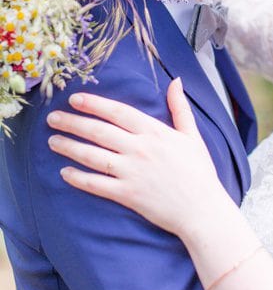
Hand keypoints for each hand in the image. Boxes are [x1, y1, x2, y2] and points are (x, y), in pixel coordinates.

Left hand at [47, 78, 231, 238]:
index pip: (119, 112)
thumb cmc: (199, 171)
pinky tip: (65, 172)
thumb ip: (180, 108)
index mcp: (156, 132)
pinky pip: (96, 184)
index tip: (75, 98)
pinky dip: (78, 178)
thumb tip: (175, 81)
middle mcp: (141, 149)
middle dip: (73, 122)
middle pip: (99, 131)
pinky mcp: (127, 194)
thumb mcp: (193, 135)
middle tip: (53, 118)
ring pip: (93, 155)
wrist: (202, 208)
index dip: (95, 104)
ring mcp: (132, 172)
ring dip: (70, 147)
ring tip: (52, 141)